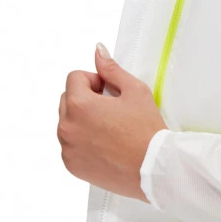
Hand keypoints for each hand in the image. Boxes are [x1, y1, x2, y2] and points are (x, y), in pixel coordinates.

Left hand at [57, 42, 166, 200]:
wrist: (153, 170)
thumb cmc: (147, 131)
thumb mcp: (135, 91)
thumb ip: (112, 69)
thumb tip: (98, 51)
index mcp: (79, 105)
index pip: (74, 78)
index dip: (94, 81)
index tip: (110, 93)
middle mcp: (67, 127)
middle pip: (67, 99)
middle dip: (86, 100)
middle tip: (112, 111)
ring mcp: (67, 148)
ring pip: (68, 123)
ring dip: (83, 120)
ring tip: (110, 130)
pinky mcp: (71, 165)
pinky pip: (70, 145)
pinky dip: (82, 142)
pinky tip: (105, 146)